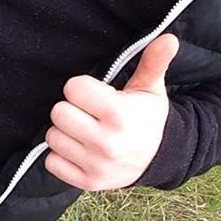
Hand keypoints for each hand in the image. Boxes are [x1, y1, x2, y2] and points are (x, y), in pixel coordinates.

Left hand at [43, 32, 178, 190]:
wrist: (160, 157)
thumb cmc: (148, 116)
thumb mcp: (151, 88)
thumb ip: (154, 61)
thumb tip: (169, 38)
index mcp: (119, 115)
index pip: (73, 88)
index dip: (82, 87)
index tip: (96, 93)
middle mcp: (106, 143)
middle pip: (59, 112)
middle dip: (71, 107)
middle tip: (88, 111)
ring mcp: (96, 165)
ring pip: (53, 137)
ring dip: (65, 131)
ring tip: (85, 128)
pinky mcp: (88, 183)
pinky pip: (52, 162)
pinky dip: (62, 154)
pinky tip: (80, 148)